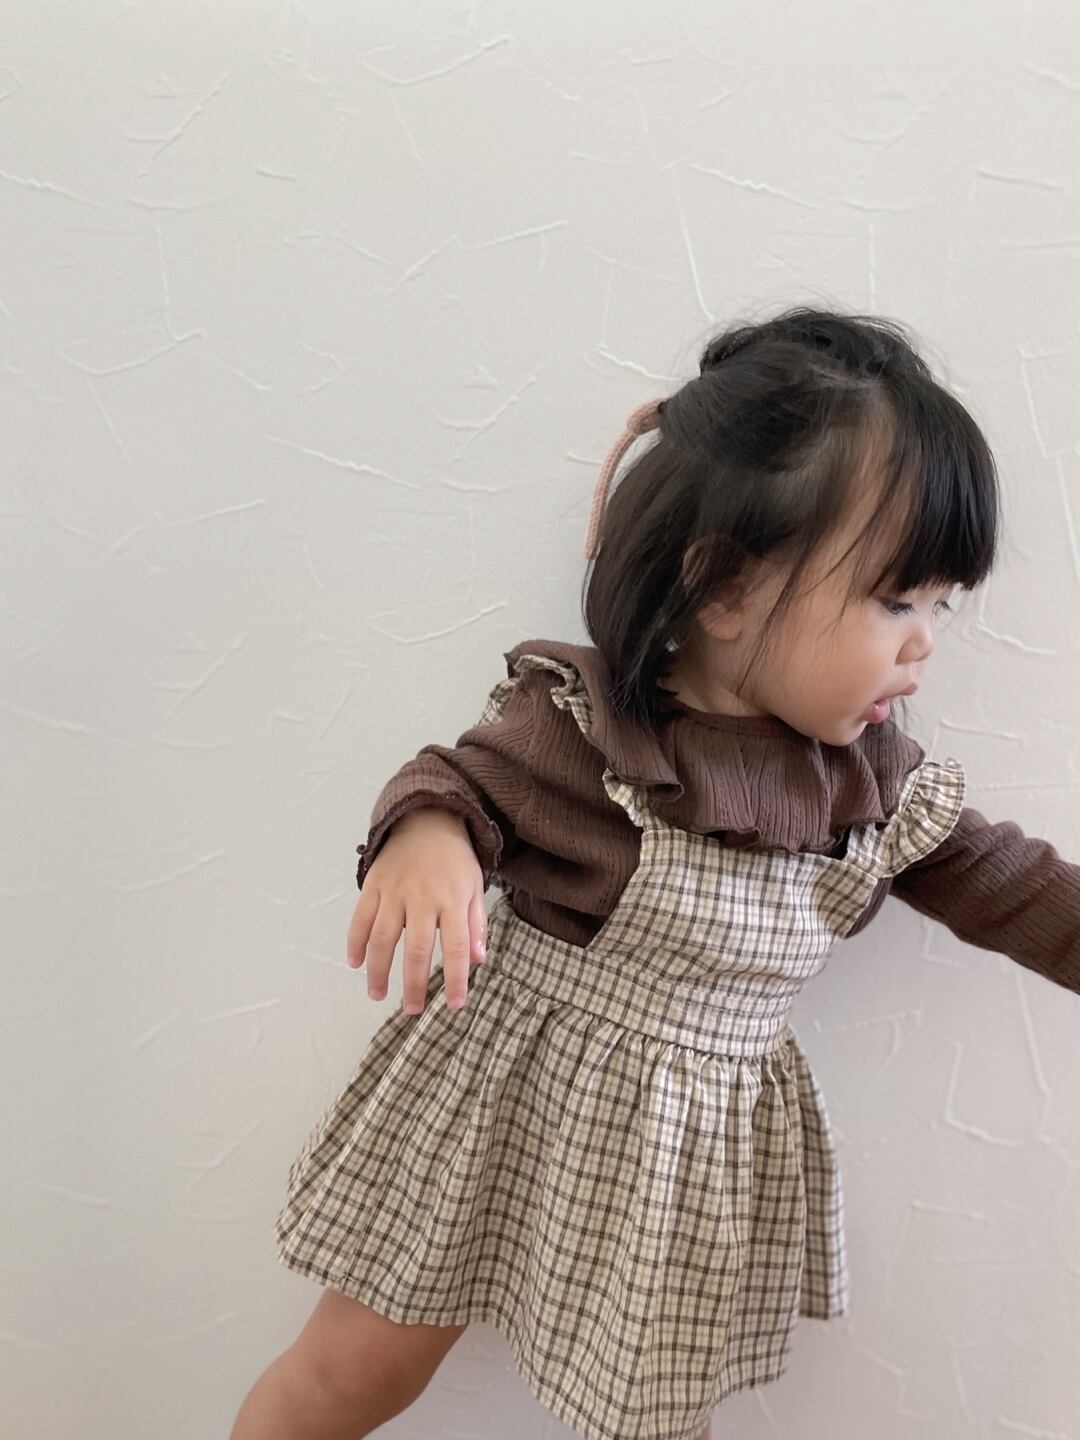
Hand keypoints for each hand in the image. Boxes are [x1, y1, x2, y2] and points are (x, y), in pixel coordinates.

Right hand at [346, 807, 488, 1013]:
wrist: (426, 818)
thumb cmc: (454, 859)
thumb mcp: (474, 886)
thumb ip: (476, 924)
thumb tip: (479, 960)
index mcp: (452, 900)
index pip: (456, 947)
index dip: (456, 979)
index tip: (455, 1005)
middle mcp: (422, 898)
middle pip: (416, 949)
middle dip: (413, 984)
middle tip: (412, 1009)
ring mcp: (395, 891)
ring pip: (382, 938)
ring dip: (377, 971)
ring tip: (377, 994)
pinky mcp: (374, 885)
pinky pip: (360, 918)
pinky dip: (354, 942)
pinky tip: (355, 962)